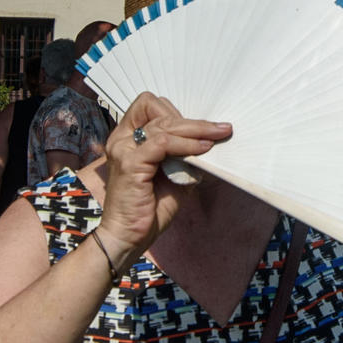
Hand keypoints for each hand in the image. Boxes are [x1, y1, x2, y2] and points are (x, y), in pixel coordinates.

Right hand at [94, 93, 231, 252]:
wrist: (128, 236)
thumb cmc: (149, 210)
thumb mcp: (173, 176)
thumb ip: (185, 157)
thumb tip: (210, 142)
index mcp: (127, 138)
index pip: (149, 106)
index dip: (175, 112)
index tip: (199, 127)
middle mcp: (122, 139)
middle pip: (158, 110)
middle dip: (193, 120)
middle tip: (221, 128)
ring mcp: (123, 149)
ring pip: (164, 125)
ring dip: (195, 130)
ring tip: (218, 135)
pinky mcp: (129, 163)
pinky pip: (163, 144)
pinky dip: (186, 145)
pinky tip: (203, 149)